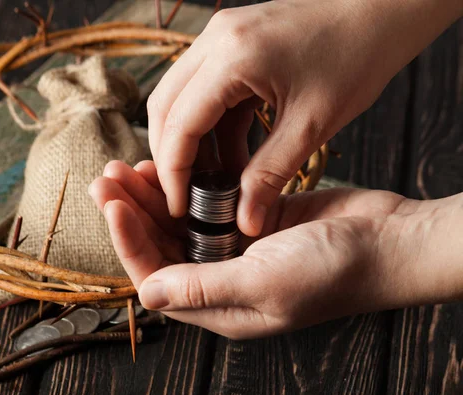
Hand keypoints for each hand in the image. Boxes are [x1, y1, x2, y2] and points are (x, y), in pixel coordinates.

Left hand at [91, 161, 462, 338]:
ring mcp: (234, 247)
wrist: (386, 241)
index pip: (156, 275)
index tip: (113, 205)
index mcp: (219, 306)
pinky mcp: (249, 220)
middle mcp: (221, 278)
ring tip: (127, 168)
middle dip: (131, 213)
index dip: (129, 241)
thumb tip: (147, 294)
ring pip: (178, 222)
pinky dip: (185, 186)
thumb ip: (205, 288)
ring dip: (152, 196)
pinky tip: (169, 165)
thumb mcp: (265, 283)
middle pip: (161, 246)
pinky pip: (205, 203)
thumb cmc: (334, 271)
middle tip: (105, 178)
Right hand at [148, 0, 461, 236]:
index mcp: (232, 57)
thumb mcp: (312, 125)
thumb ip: (269, 175)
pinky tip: (233, 154)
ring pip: (181, 98)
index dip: (173, 171)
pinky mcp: (230, 42)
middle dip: (173, 157)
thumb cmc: (356, 57)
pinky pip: (204, 89)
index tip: (180, 206)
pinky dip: (212, 125)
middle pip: (165, 106)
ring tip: (218, 180)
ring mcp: (220, 36)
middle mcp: (215, 39)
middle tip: (189, 196)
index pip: (179, 123)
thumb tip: (244, 221)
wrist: (380, 10)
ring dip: (193, 142)